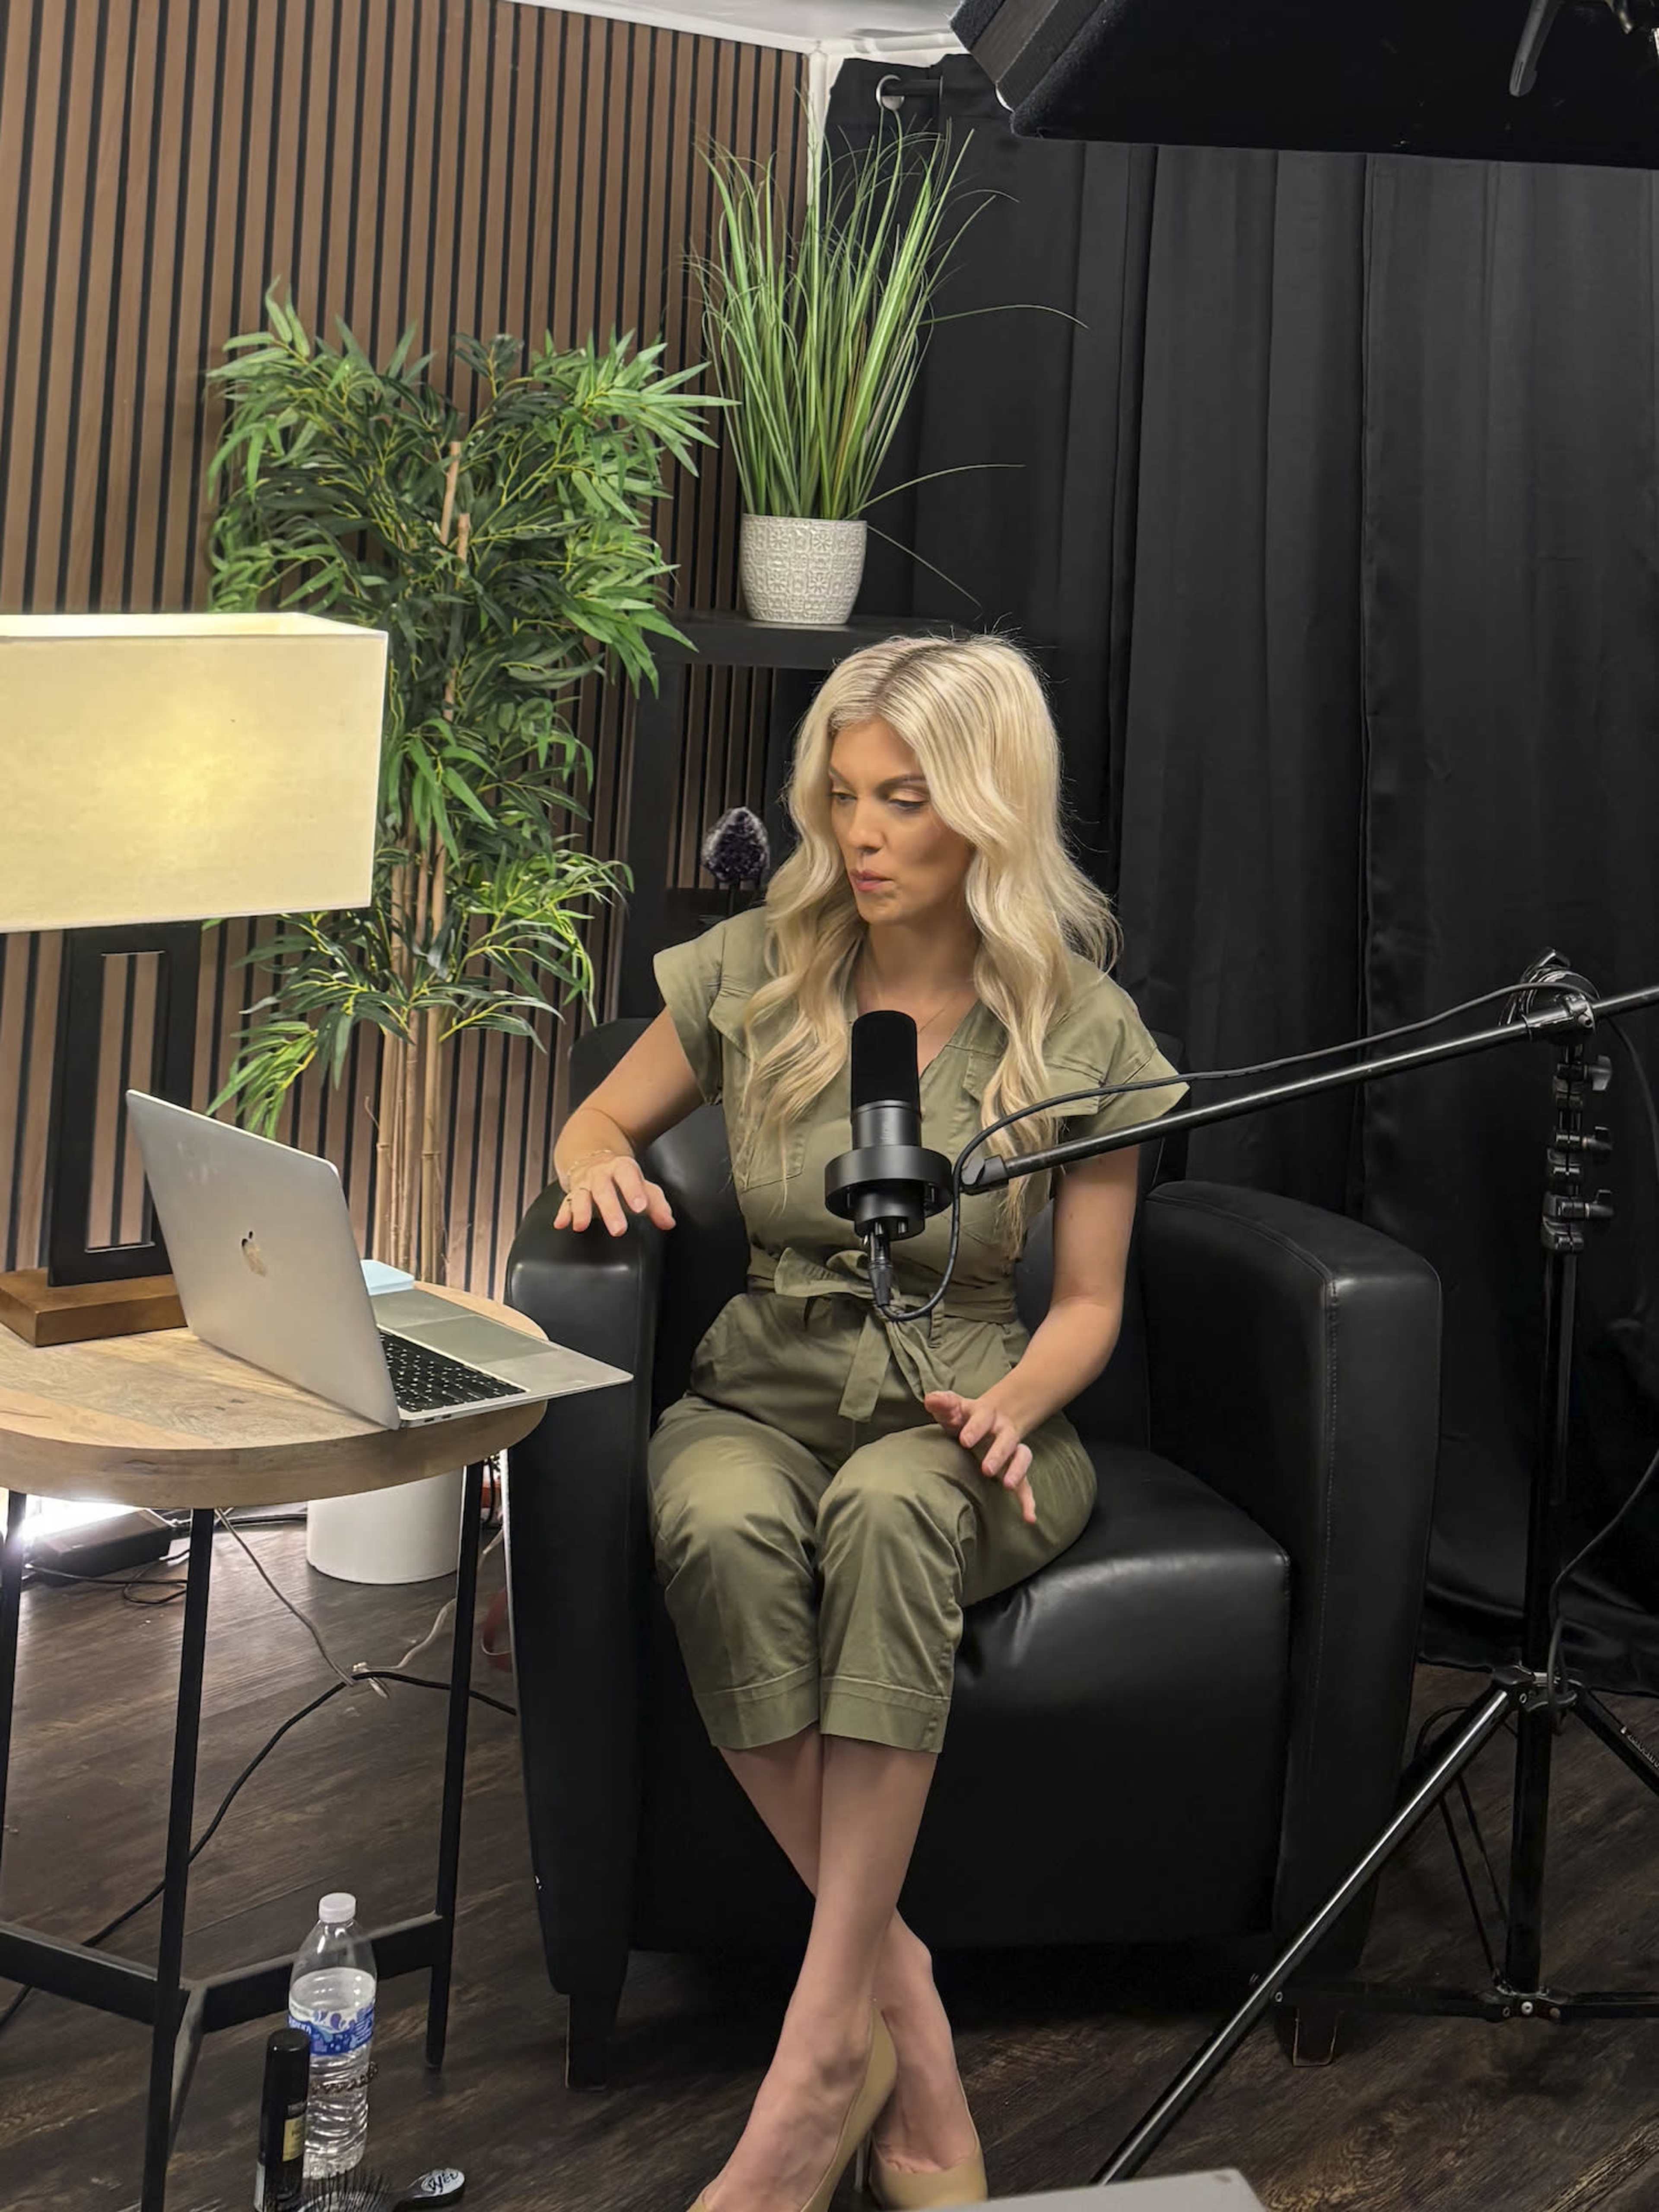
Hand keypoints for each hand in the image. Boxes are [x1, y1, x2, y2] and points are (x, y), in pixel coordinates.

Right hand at [553, 1152, 675, 1237]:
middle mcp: (601, 1175)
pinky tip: (560, 1224)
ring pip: (581, 1195)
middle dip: (610, 1209)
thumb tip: (669, 1223)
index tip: (641, 1208)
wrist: (593, 1159)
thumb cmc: (623, 1179)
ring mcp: (584, 1184)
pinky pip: (566, 1203)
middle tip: (619, 1230)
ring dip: (581, 1211)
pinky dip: (563, 1213)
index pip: (628, 1176)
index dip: (634, 1191)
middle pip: (604, 1189)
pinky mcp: (572, 1194)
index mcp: (621, 1169)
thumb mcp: (642, 1187)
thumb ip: (657, 1204)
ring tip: (581, 1226)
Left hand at [922, 1389, 1036, 1525]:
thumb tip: (930, 1399)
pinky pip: (1025, 1483)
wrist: (993, 1416)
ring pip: (1021, 1457)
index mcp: (986, 1415)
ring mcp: (1011, 1450)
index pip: (982, 1418)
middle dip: (998, 1454)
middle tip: (987, 1469)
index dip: (974, 1428)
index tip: (964, 1440)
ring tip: (1008, 1486)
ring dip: (1017, 1471)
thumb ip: (943, 1403)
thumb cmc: (966, 1416)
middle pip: (1006, 1440)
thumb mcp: (954, 1407)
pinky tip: (1030, 1518)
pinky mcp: (1013, 1468)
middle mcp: (1003, 1431)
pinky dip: (1028, 1500)